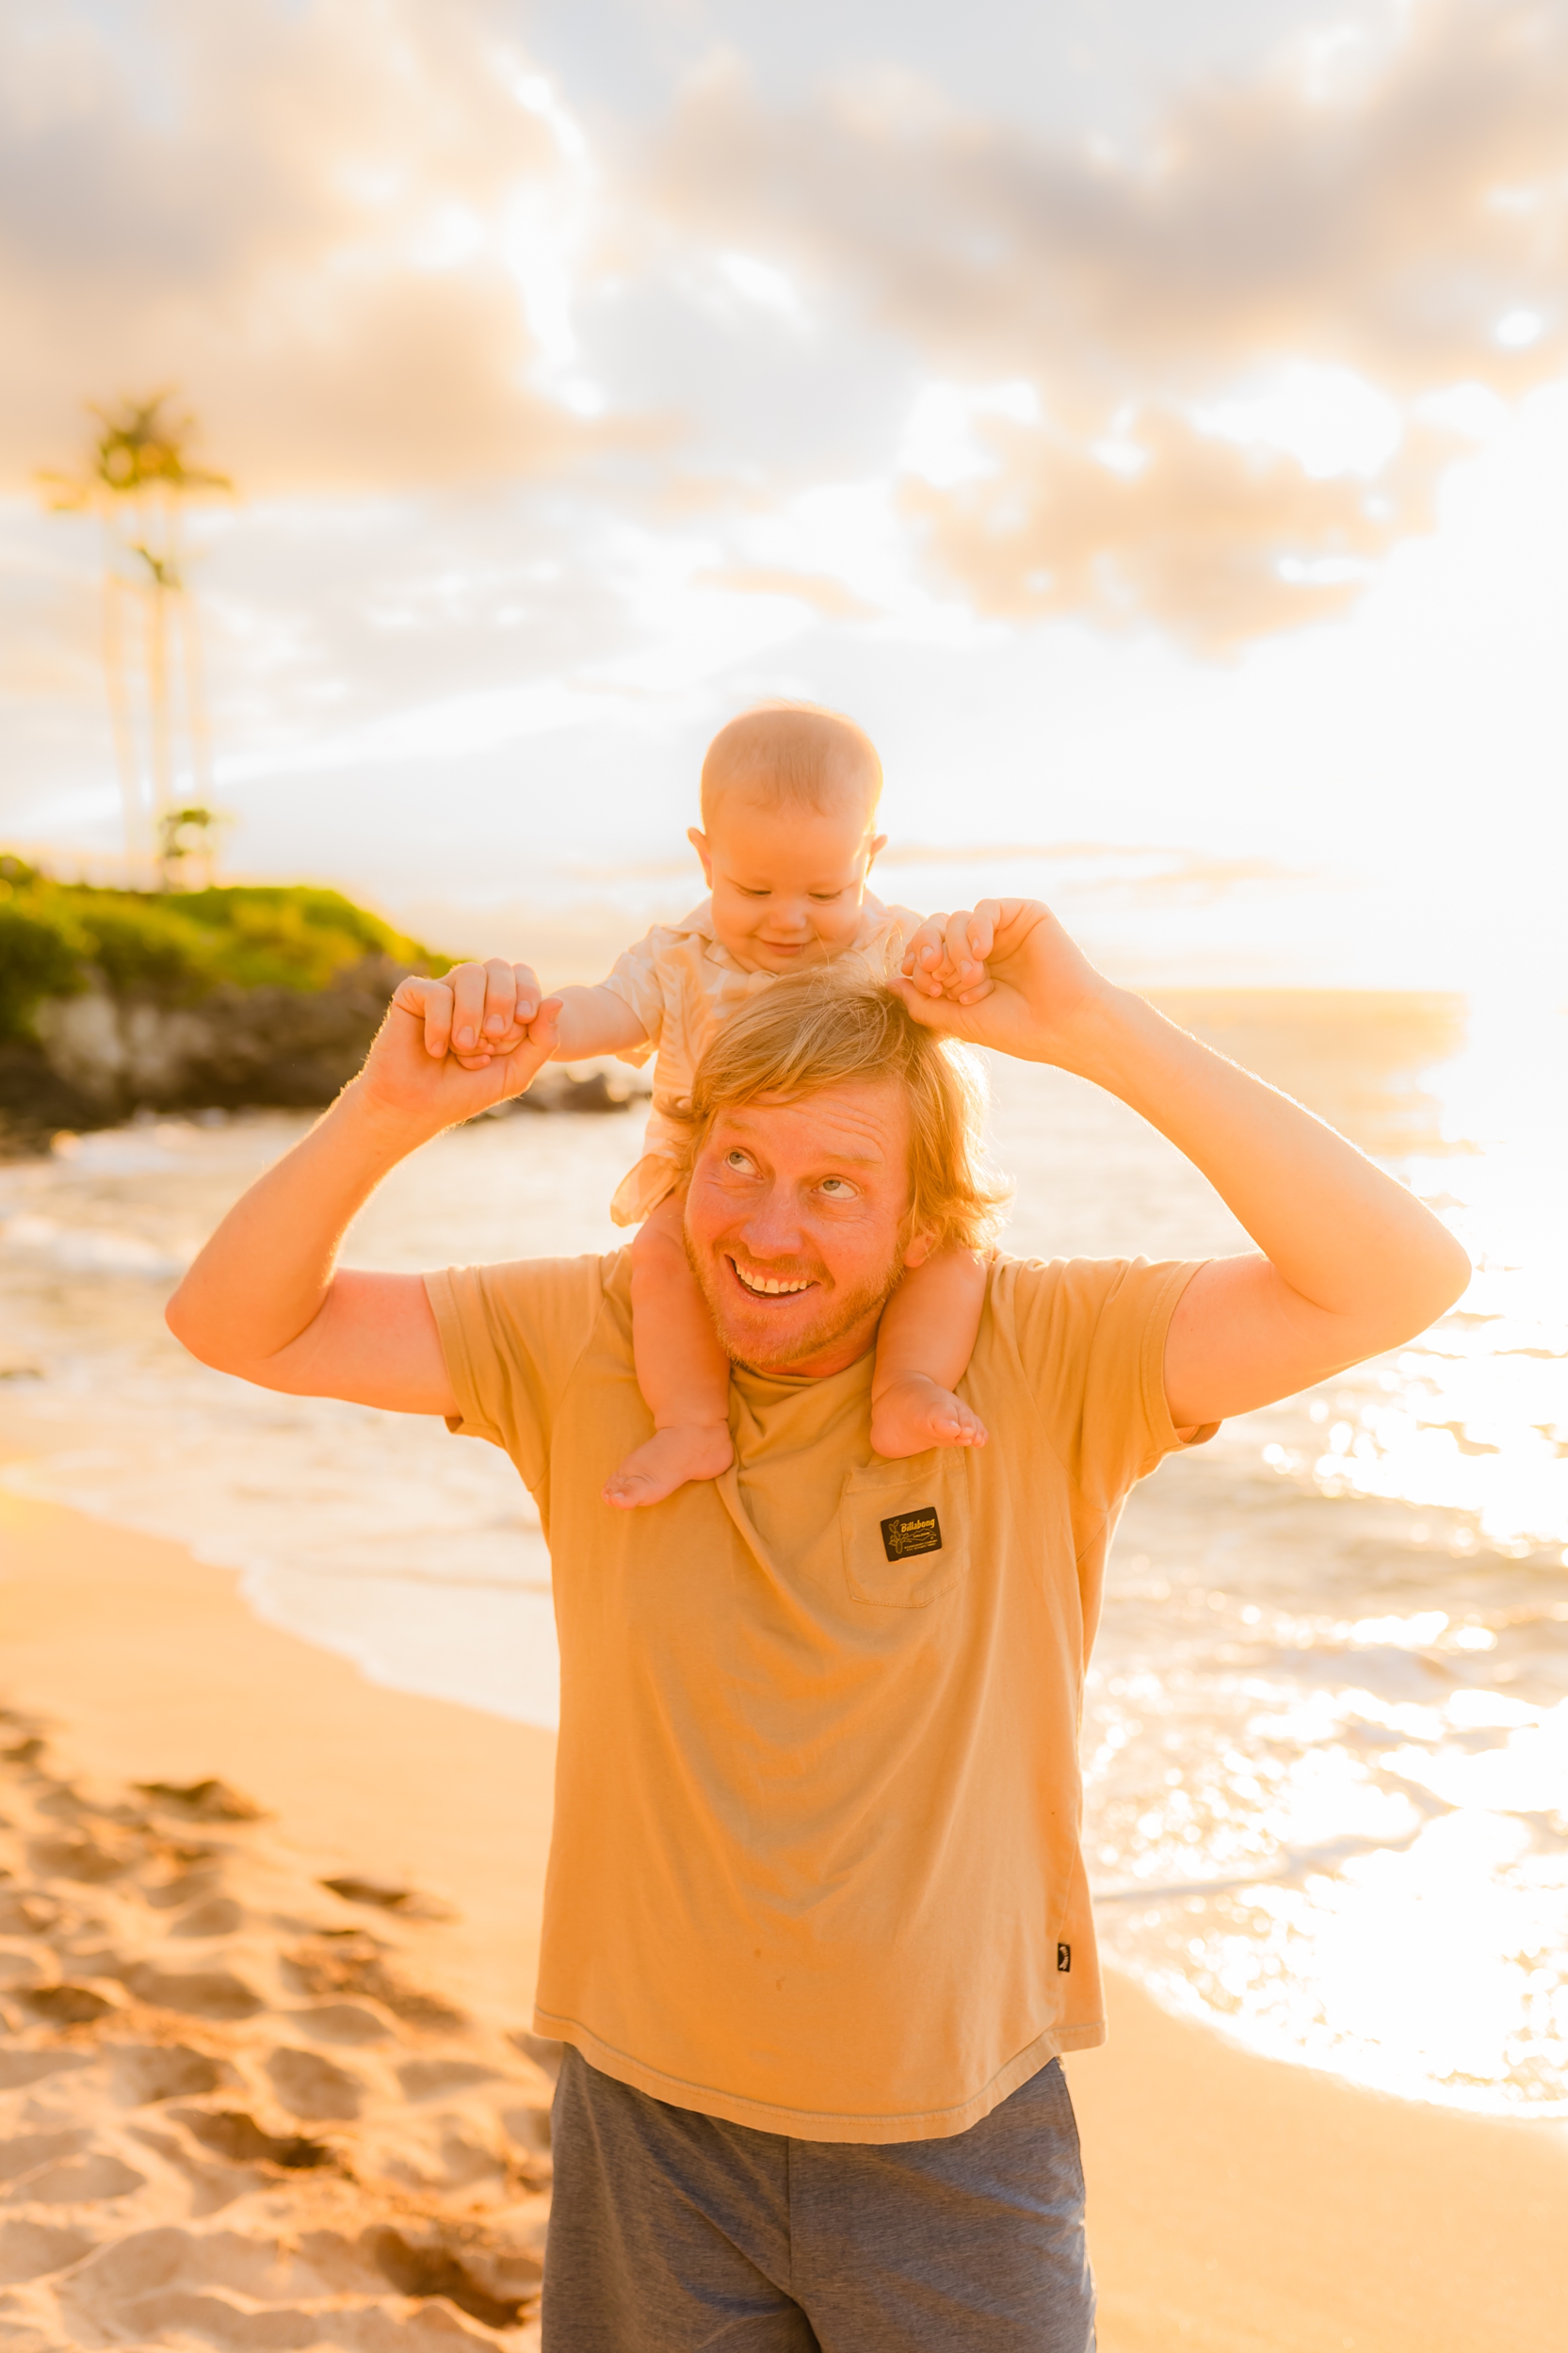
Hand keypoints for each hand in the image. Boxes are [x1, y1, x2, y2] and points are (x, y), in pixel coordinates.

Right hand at [355, 962, 561, 1132]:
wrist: (418, 1108)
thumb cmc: (465, 1090)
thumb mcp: (515, 1072)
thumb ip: (541, 1041)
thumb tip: (559, 1000)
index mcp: (497, 1004)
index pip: (521, 975)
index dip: (527, 992)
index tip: (524, 1021)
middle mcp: (471, 992)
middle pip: (497, 967)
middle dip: (503, 1000)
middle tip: (496, 1036)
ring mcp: (442, 991)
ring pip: (469, 973)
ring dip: (473, 1014)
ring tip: (464, 1048)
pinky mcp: (412, 995)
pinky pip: (436, 992)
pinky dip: (441, 1023)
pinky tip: (436, 1050)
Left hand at [891, 900, 1112, 1069]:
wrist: (1064, 1027)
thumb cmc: (1016, 1029)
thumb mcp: (958, 1019)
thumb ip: (922, 1002)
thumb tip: (890, 981)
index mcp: (966, 969)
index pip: (927, 949)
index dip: (916, 959)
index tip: (922, 981)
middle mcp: (983, 946)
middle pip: (936, 928)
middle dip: (928, 949)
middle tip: (937, 974)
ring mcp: (1004, 930)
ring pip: (957, 919)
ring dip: (956, 949)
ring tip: (974, 979)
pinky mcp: (1027, 915)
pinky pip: (986, 908)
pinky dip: (976, 928)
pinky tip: (982, 954)